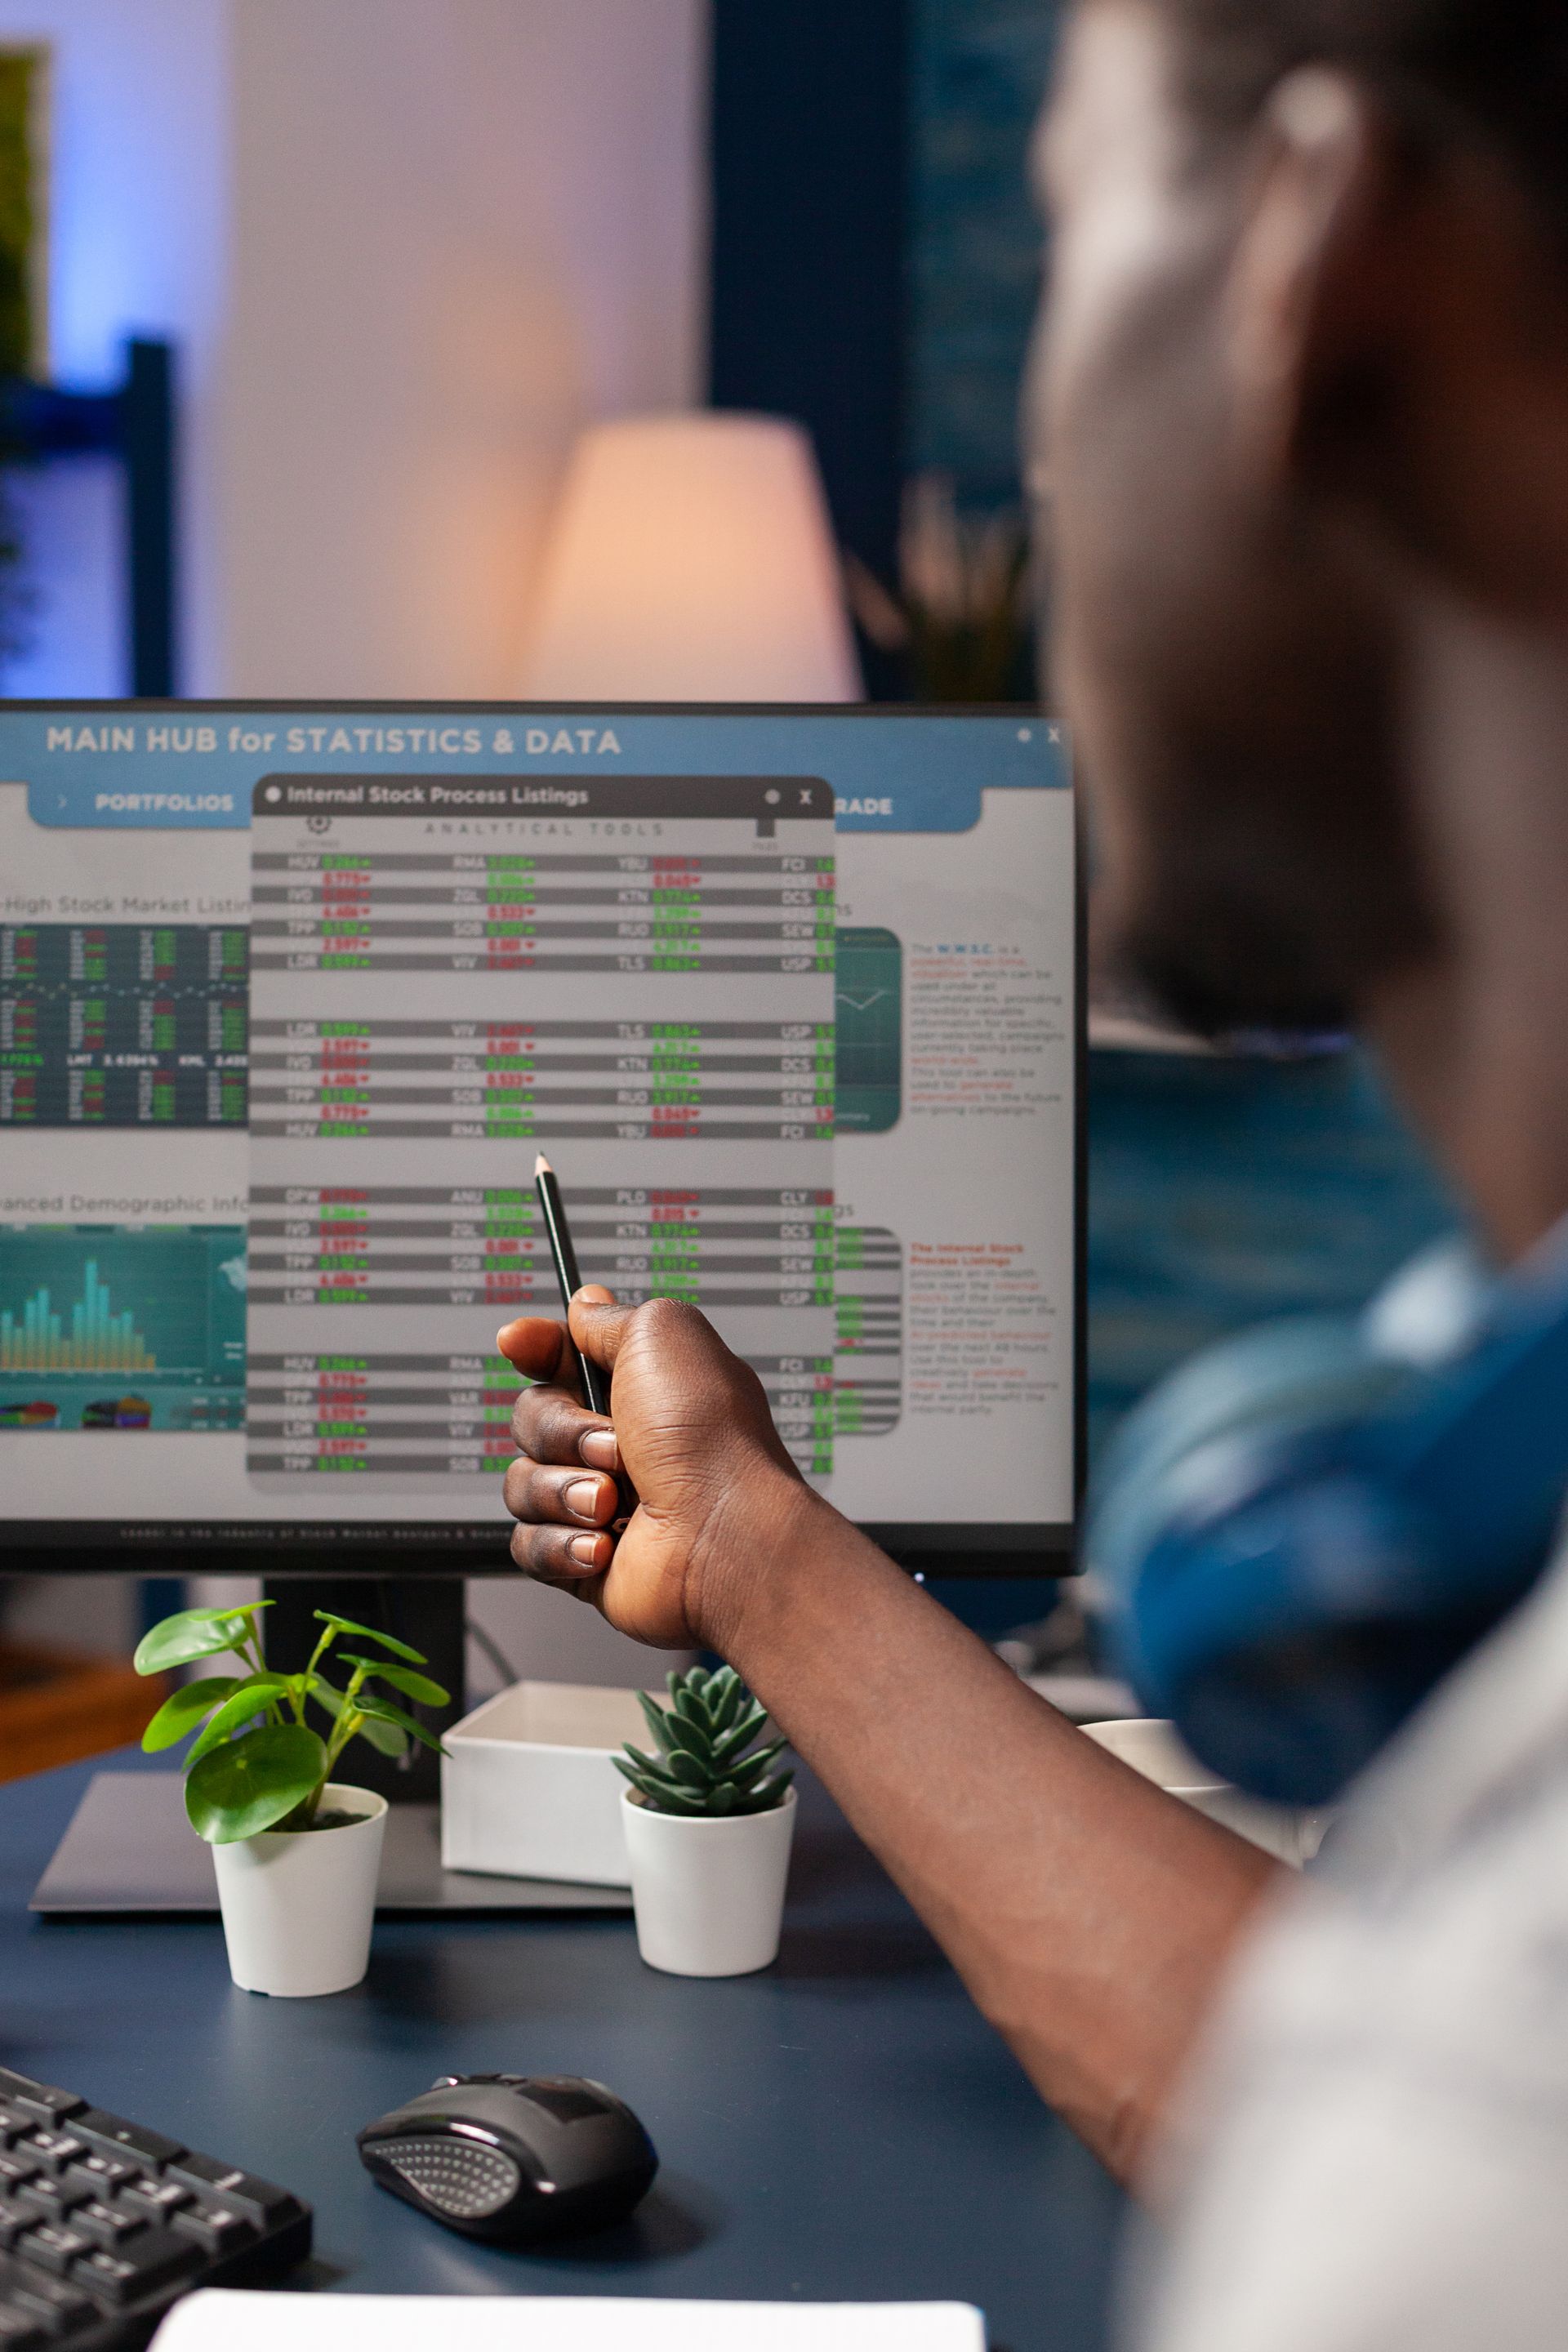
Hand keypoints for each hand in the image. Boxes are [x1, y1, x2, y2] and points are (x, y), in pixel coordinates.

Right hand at [496, 1288, 811, 1648]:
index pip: (559, 1360)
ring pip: (521, 1484)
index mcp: (635, 1389)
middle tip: (614, 1446)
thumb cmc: (708, 1440)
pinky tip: (605, 1543)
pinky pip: (528, 1544)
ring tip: (612, 1501)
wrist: (726, 1536)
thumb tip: (583, 1302)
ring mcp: (598, 1503)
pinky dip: (562, 1542)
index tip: (519, 1343)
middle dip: (561, 1432)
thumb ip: (609, 1318)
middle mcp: (616, 1443)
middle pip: (530, 1419)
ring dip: (562, 1490)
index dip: (535, 1349)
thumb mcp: (661, 1335)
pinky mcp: (584, 1559)